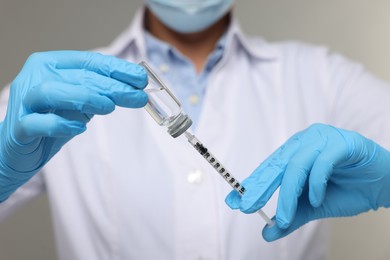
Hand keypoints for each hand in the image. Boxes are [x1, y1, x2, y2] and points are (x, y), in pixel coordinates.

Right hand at [0, 51, 147, 200]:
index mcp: (51, 64)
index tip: (141, 78)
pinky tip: (80, 128)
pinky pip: (37, 122)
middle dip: (111, 86)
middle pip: (77, 76)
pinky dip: (59, 124)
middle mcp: (36, 77)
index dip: (117, 69)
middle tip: (137, 96)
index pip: (89, 61)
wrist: (20, 150)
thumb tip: (135, 89)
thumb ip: (101, 93)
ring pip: (52, 91)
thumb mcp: (81, 103)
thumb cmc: (52, 120)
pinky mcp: (19, 127)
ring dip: (85, 97)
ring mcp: (24, 101)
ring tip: (109, 107)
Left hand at [225, 123, 389, 240]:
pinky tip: (316, 199)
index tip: (234, 202)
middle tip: (247, 206)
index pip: (269, 168)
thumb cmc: (347, 190)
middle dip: (260, 188)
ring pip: (296, 166)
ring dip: (288, 194)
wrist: (383, 185)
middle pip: (277, 165)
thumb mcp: (313, 207)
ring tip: (284, 216)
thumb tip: (267, 232)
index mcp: (294, 152)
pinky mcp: (342, 143)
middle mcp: (304, 142)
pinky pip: (322, 163)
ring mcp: (323, 139)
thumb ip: (291, 216)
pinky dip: (316, 183)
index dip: (252, 184)